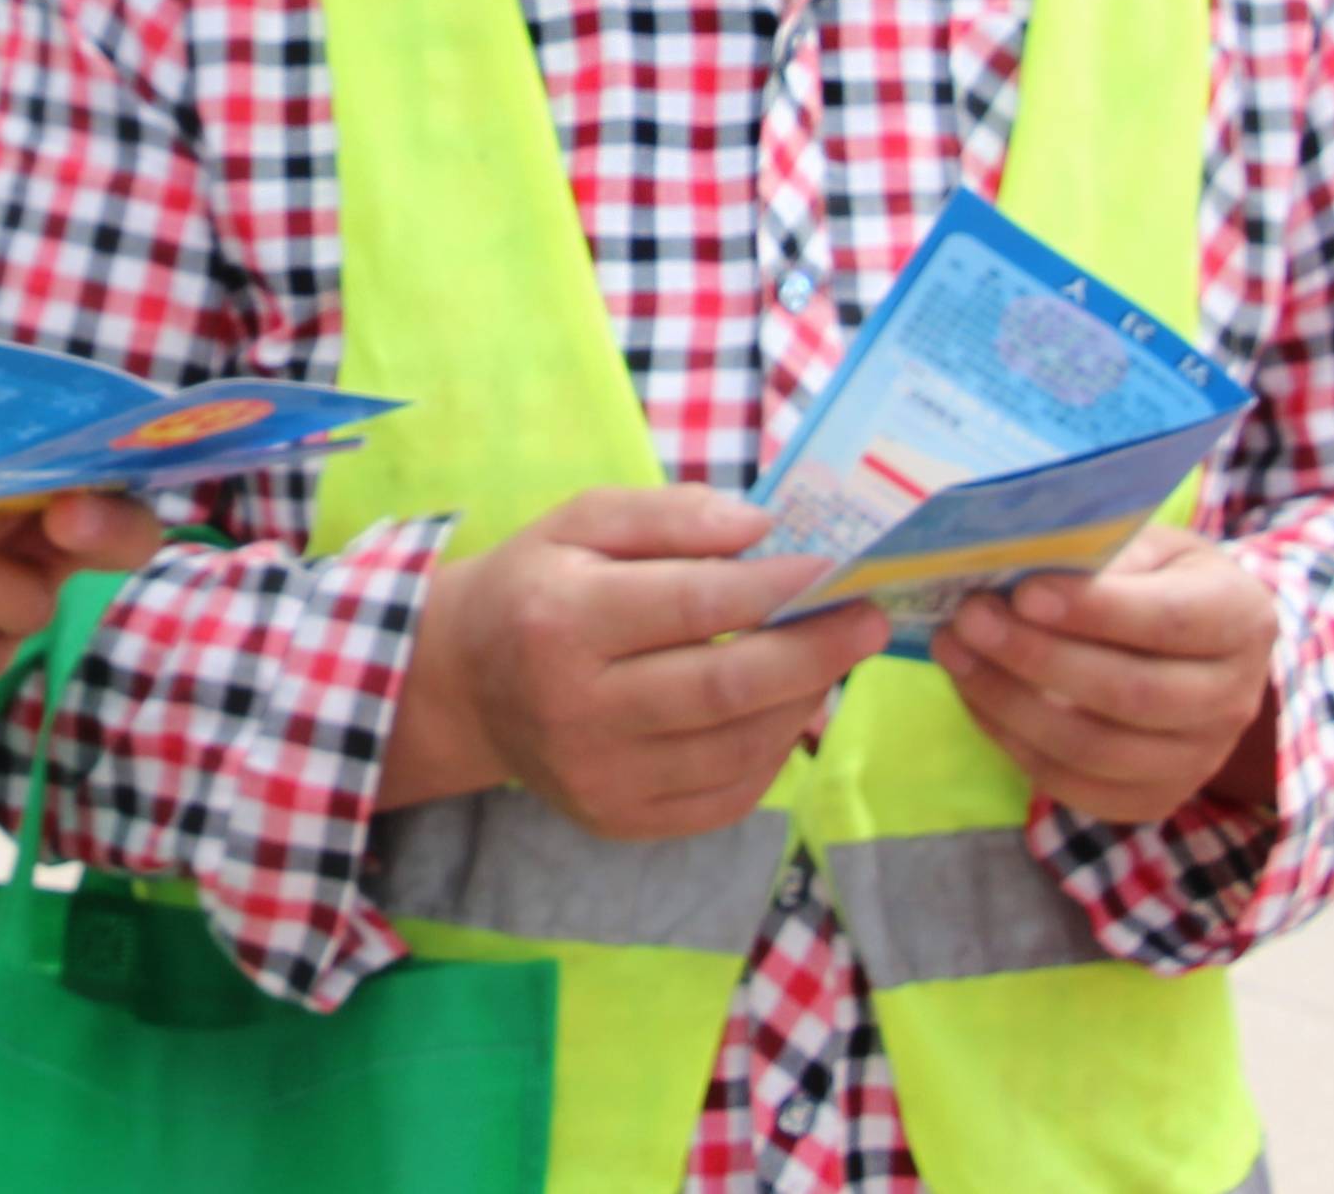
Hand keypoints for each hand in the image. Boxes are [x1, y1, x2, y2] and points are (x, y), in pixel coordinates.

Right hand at [398, 490, 888, 843]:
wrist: (465, 686)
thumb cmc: (536, 586)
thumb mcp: (580, 522)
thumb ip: (670, 514)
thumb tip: (762, 530)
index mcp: (560, 620)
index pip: (693, 605)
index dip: (776, 588)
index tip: (834, 569)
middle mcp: (576, 709)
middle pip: (726, 687)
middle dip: (814, 652)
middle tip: (868, 621)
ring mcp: (599, 777)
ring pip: (737, 748)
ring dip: (803, 701)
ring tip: (832, 659)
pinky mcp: (621, 820)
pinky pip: (726, 796)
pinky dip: (772, 752)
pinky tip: (785, 710)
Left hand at [933, 525, 1280, 826]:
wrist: (1193, 643)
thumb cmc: (1156, 576)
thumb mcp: (1144, 543)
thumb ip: (1095, 552)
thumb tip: (1013, 564)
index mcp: (1241, 618)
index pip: (1170, 623)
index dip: (1095, 611)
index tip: (1024, 592)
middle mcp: (1233, 699)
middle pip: (1132, 696)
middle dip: (1039, 658)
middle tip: (969, 619)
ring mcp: (1198, 760)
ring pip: (1097, 751)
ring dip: (1011, 704)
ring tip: (956, 653)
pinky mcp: (1155, 798)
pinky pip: (1077, 786)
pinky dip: (1014, 743)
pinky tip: (976, 696)